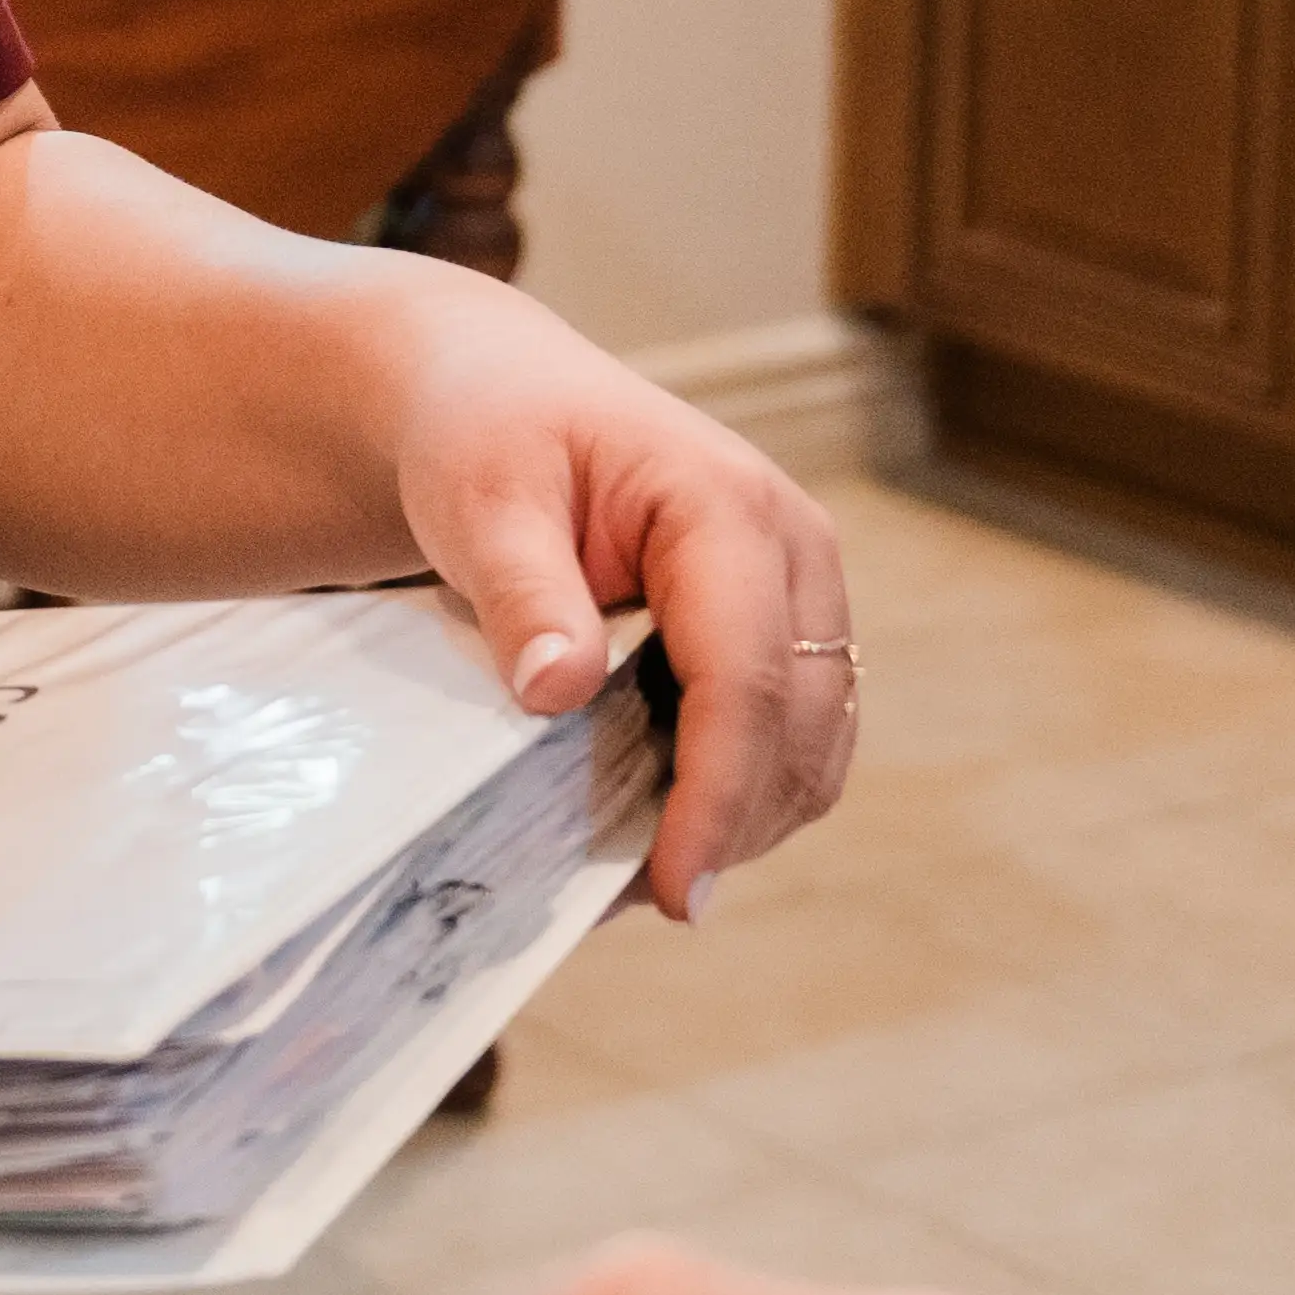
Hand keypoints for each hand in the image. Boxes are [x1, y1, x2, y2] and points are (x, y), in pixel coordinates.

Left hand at [382, 282, 856, 913]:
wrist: (500, 395)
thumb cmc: (488, 435)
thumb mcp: (481, 496)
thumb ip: (523, 591)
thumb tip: (557, 694)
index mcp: (729, 506)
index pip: (746, 678)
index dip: (715, 795)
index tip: (671, 886)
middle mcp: (793, 548)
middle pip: (799, 727)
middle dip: (733, 824)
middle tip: (640, 899)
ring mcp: (802, 591)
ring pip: (813, 747)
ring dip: (744, 820)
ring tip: (644, 874)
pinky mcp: (785, 629)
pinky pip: (792, 738)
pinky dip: (742, 794)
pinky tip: (664, 826)